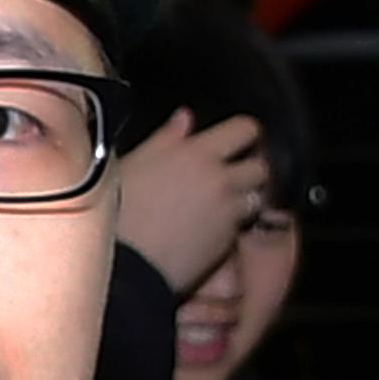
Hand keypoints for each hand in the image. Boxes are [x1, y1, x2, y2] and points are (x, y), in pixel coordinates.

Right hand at [113, 107, 270, 296]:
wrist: (122, 261)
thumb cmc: (118, 210)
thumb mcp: (134, 163)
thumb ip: (166, 139)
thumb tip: (185, 118)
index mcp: (197, 152)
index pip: (245, 129)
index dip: (244, 134)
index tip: (235, 143)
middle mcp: (219, 179)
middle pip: (260, 166)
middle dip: (250, 170)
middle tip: (233, 177)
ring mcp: (226, 212)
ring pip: (257, 198)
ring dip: (246, 199)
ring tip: (224, 206)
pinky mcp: (226, 243)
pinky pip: (241, 228)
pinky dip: (233, 227)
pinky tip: (209, 230)